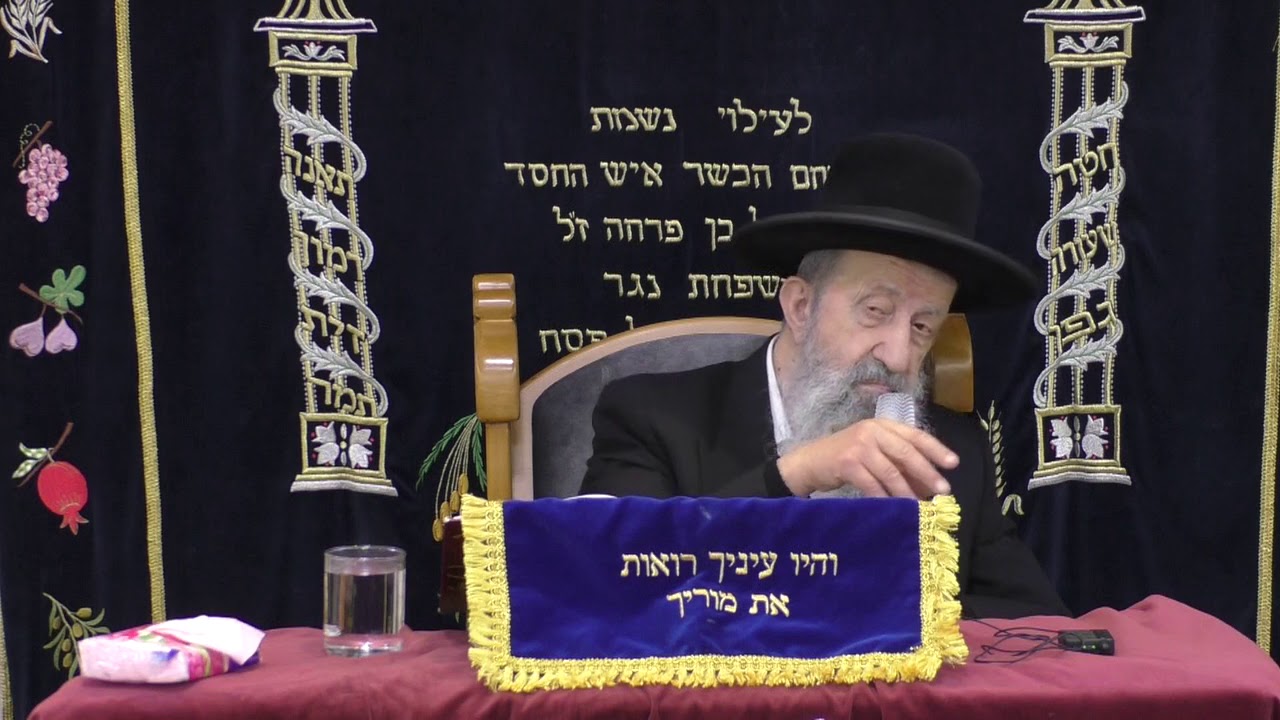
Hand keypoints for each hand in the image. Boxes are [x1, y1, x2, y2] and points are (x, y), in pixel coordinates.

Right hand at [776, 418, 957, 498]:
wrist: (810, 462)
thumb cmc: (845, 458)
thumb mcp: (873, 451)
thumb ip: (898, 461)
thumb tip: (929, 484)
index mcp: (882, 425)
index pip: (915, 435)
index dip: (935, 449)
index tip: (953, 463)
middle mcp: (872, 431)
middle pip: (906, 452)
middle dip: (927, 472)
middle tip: (943, 490)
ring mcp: (858, 446)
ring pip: (891, 471)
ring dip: (907, 491)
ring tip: (919, 506)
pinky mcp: (847, 463)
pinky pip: (872, 484)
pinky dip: (884, 498)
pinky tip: (893, 509)